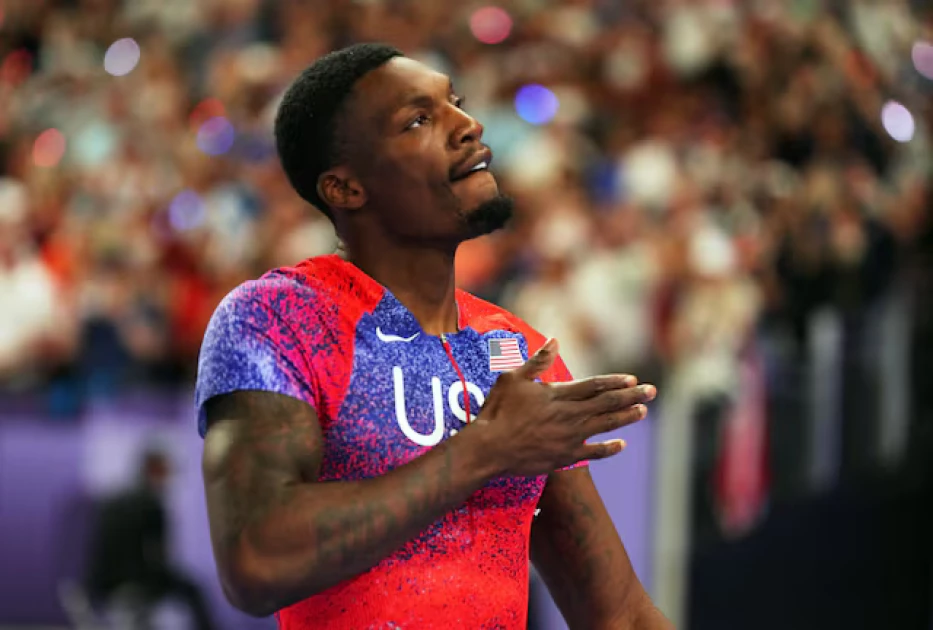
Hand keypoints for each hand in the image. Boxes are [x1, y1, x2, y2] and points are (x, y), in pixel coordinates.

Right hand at [474, 339, 656, 476]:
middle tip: (652, 391)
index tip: (632, 378)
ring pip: (605, 425)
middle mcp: (569, 415)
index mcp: (558, 395)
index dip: (614, 381)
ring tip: (642, 411)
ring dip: (626, 418)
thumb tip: (555, 340)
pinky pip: (593, 453)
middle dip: (631, 396)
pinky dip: (608, 449)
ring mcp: (569, 437)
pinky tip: (622, 445)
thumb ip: (538, 361)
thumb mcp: (513, 378)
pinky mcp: (564, 457)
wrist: (490, 448)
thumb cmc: (498, 411)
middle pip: (607, 403)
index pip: (594, 385)